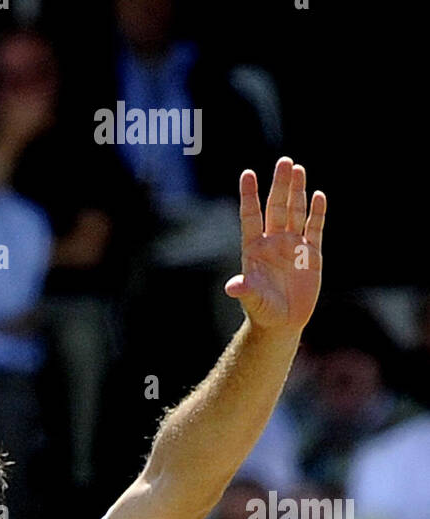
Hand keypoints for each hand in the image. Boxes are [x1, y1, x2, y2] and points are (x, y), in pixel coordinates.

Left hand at [225, 157, 324, 334]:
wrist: (282, 323)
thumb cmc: (263, 311)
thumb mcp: (253, 300)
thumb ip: (245, 290)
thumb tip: (233, 286)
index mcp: (254, 249)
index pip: (251, 216)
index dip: (250, 196)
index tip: (248, 174)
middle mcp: (273, 242)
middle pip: (276, 207)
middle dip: (280, 185)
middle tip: (284, 162)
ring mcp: (293, 245)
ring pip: (295, 212)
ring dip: (297, 191)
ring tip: (298, 169)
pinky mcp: (312, 253)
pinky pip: (315, 228)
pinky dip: (317, 212)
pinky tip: (318, 195)